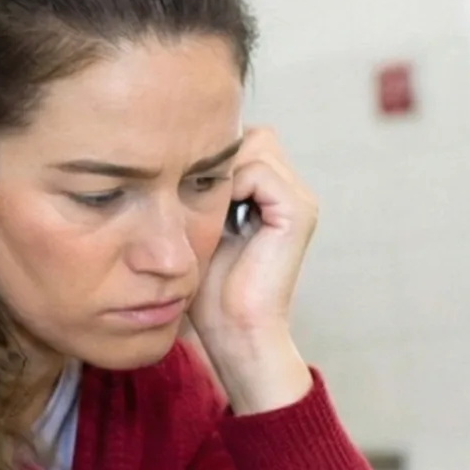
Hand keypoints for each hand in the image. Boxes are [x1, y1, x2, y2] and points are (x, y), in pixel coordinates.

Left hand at [192, 126, 315, 414]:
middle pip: (251, 136)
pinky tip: (212, 212)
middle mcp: (291, 192)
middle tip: (189, 189)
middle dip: (217, 157)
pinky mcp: (297, 212)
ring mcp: (298, 199)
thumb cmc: (210, 291)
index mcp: (273, 195)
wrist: (234, 332)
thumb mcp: (198, 228)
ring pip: (254, 145)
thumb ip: (199, 191)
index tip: (179, 179)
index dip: (210, 154)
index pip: (243, 142)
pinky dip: (230, 183)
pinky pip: (257, 170)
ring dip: (220, 170)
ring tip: (201, 204)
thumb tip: (171, 156)